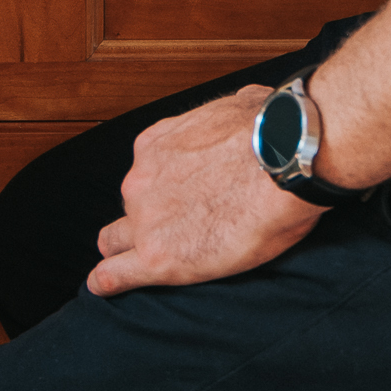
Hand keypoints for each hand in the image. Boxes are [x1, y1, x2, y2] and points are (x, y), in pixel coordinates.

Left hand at [86, 87, 322, 295]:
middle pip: (129, 208)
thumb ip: (232, 110)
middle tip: (171, 233)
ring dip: (128, 250)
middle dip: (142, 220)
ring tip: (140, 264)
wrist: (284, 161)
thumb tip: (247, 104)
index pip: (144, 175)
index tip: (175, 201)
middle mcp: (141, 180)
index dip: (157, 191)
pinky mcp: (157, 256)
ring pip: (116, 240)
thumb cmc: (271, 134)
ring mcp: (144, 219)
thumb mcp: (244, 102)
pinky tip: (107, 287)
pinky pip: (117, 274)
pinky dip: (111, 282)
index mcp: (156, 146)